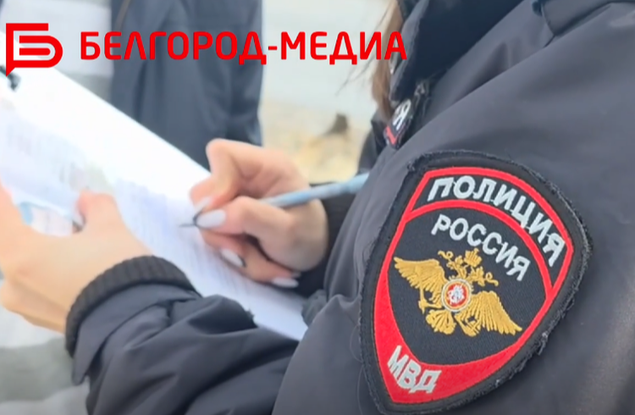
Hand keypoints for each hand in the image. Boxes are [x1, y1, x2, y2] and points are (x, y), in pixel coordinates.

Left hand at [0, 184, 150, 332]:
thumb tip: (87, 198)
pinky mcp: (44, 323)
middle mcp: (13, 284)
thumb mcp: (111, 229)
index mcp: (22, 255)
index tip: (4, 189)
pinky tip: (62, 274)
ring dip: (28, 260)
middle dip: (16, 233)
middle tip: (30, 221)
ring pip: (17, 276)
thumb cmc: (114, 267)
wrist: (134, 321)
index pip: (2, 220)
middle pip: (5, 250)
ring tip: (50, 250)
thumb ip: (96, 208)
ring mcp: (26, 308)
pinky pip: (33, 293)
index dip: (1, 200)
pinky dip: (41, 279)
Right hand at [190, 140, 327, 285]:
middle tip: (243, 249)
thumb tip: (209, 216)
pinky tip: (254, 258)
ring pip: (208, 222)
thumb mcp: (286, 230)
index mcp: (266, 165)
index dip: (215, 184)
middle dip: (222, 230)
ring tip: (259, 258)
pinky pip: (215, 236)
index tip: (223, 217)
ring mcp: (234, 198)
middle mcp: (245, 177)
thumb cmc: (309, 236)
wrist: (316, 255)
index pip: (221, 153)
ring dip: (231, 248)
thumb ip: (250, 217)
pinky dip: (233, 253)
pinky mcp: (228, 218)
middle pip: (204, 193)